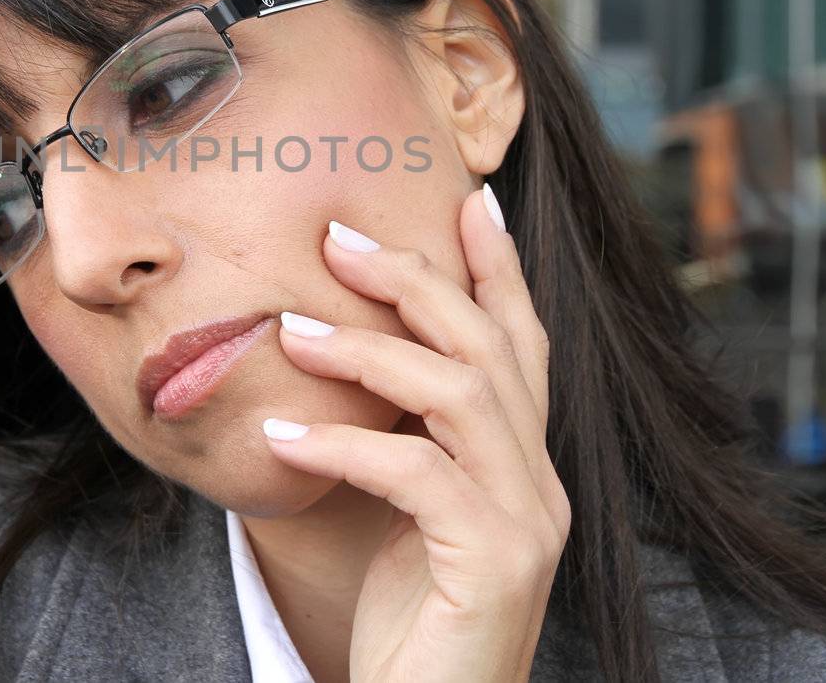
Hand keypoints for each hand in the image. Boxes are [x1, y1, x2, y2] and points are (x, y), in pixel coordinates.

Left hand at [261, 186, 570, 682]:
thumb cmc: (406, 626)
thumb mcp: (401, 518)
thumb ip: (398, 443)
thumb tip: (334, 357)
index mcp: (523, 466)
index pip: (521, 345)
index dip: (498, 269)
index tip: (468, 200)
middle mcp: (542, 485)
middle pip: (491, 348)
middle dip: (419, 280)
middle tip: (339, 238)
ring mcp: (528, 525)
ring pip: (463, 394)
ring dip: (371, 351)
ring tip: (290, 331)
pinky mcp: (495, 565)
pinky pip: (419, 474)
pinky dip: (347, 443)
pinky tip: (283, 436)